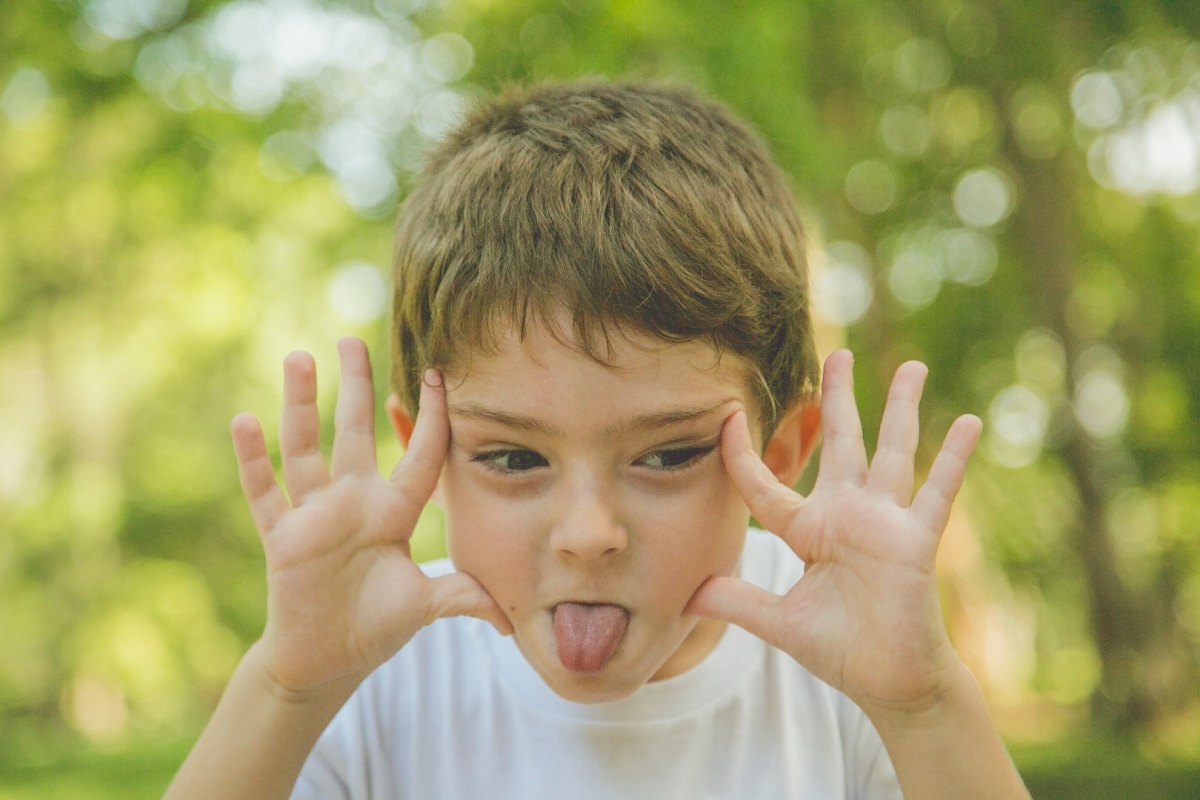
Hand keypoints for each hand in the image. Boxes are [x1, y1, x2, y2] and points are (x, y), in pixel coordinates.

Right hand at [231, 338, 509, 701]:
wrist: (326, 662)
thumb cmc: (375, 627)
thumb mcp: (425, 606)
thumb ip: (463, 598)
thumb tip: (510, 618)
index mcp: (392, 512)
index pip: (418, 456)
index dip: (430, 419)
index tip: (436, 374)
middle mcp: (353, 503)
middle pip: (355, 433)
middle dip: (356, 387)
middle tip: (351, 340)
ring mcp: (315, 516)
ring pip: (306, 449)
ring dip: (302, 405)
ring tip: (299, 358)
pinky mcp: (282, 538)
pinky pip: (265, 492)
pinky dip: (253, 460)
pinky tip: (245, 421)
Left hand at [687, 349, 981, 717]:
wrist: (887, 681)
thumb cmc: (839, 648)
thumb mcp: (779, 623)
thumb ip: (738, 602)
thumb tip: (688, 595)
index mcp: (809, 529)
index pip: (767, 484)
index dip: (742, 455)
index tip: (726, 417)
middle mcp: (847, 515)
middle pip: (840, 443)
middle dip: (837, 398)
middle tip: (835, 354)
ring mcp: (885, 523)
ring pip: (892, 452)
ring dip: (900, 408)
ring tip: (911, 366)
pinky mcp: (915, 540)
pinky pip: (936, 493)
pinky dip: (952, 459)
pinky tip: (967, 422)